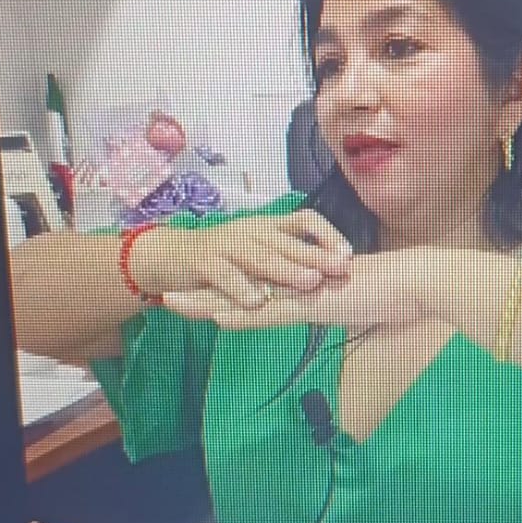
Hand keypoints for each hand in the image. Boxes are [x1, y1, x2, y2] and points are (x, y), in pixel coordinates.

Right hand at [131, 208, 353, 309]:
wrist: (171, 256)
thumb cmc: (225, 258)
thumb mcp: (260, 252)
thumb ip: (290, 259)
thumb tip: (335, 271)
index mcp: (269, 227)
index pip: (305, 220)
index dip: (327, 234)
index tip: (349, 255)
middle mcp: (252, 232)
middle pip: (289, 241)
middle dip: (318, 254)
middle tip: (343, 269)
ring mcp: (227, 246)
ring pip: (261, 257)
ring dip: (287, 269)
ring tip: (310, 282)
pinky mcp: (204, 264)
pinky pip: (225, 275)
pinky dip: (241, 288)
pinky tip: (258, 302)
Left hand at [163, 247, 433, 332]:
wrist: (416, 281)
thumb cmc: (396, 293)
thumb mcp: (359, 304)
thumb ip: (338, 307)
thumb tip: (327, 313)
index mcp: (304, 285)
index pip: (257, 288)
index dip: (228, 290)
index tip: (199, 292)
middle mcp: (297, 284)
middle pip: (241, 288)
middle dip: (204, 293)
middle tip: (167, 296)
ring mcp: (303, 292)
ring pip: (245, 297)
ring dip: (207, 301)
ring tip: (172, 302)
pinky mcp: (313, 303)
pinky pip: (271, 310)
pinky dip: (243, 313)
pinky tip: (216, 318)